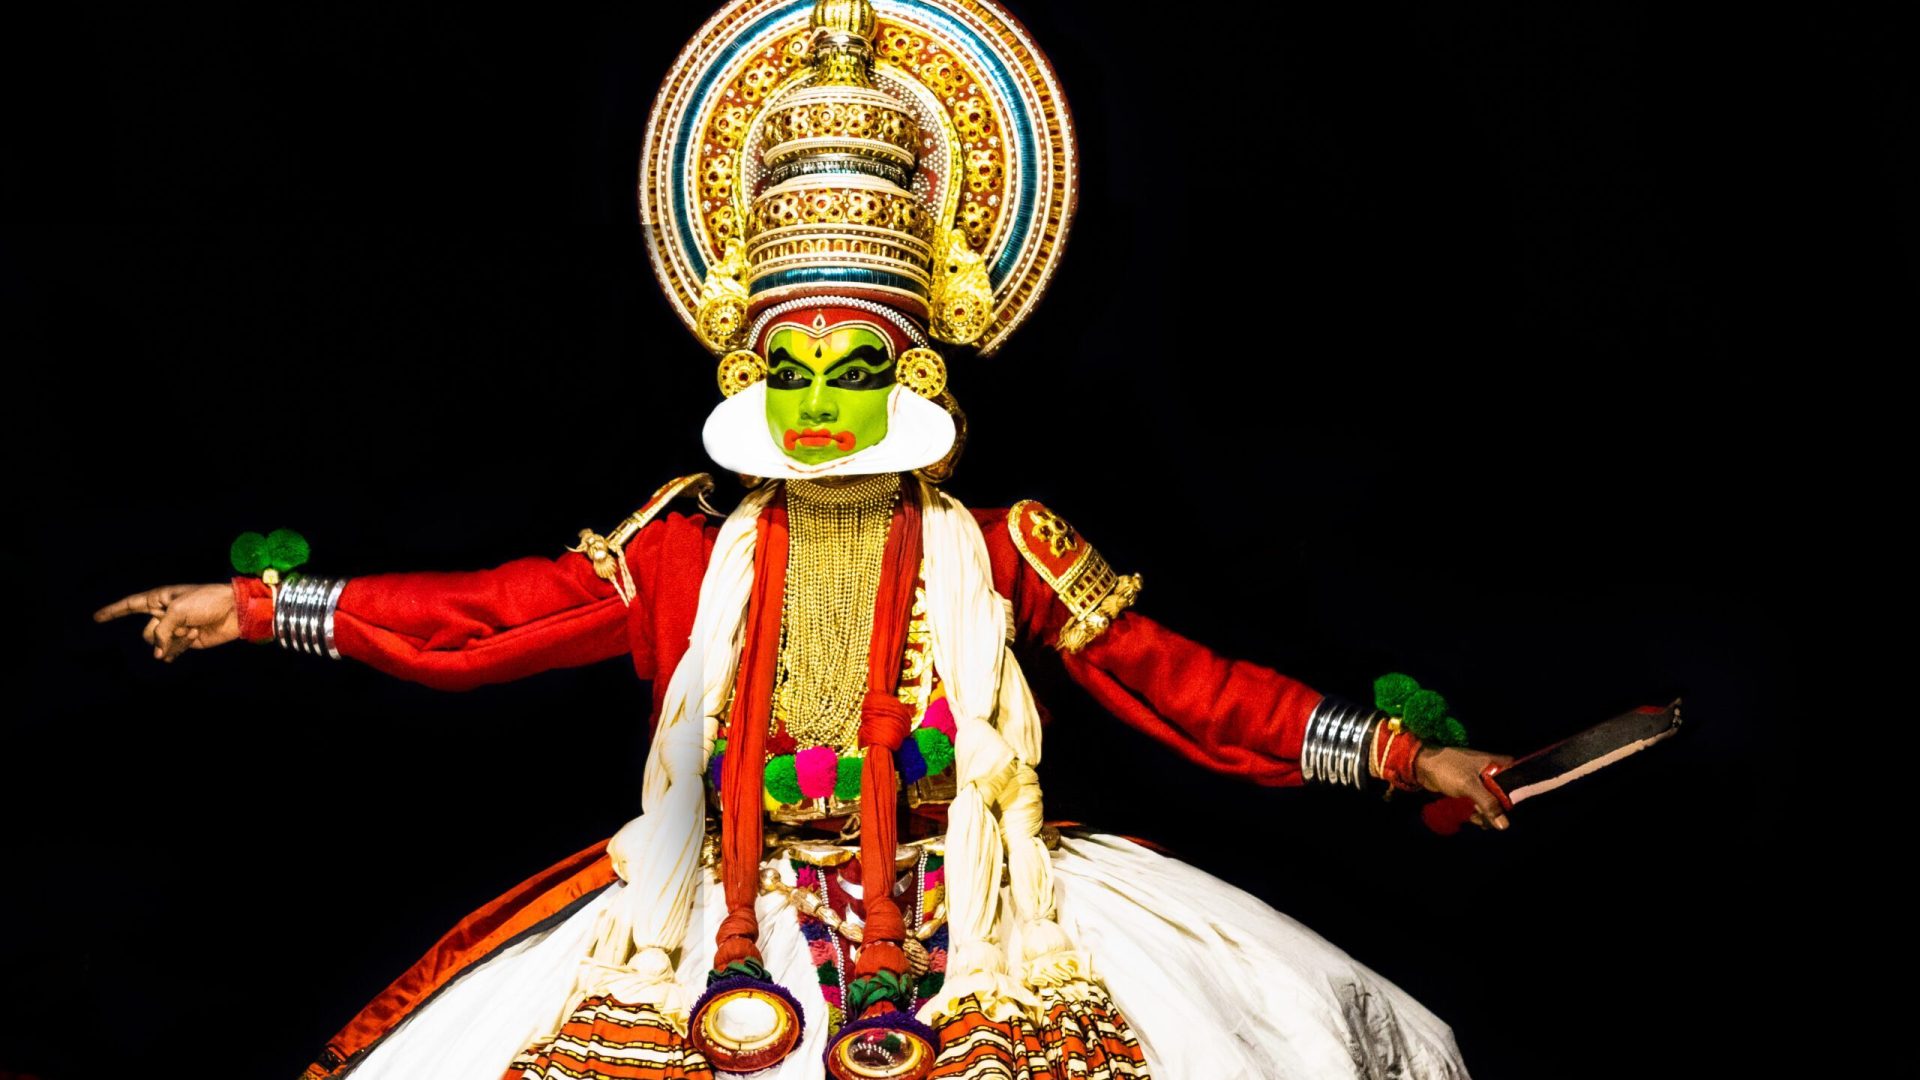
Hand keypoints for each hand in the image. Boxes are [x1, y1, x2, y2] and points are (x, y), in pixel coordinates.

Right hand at [93, 583, 240, 661]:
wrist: (233, 612)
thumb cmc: (206, 602)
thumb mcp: (177, 610)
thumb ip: (161, 631)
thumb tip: (157, 653)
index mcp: (159, 598)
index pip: (130, 605)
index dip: (112, 611)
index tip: (96, 617)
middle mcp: (164, 613)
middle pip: (147, 632)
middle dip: (162, 633)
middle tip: (182, 625)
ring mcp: (175, 628)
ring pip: (159, 643)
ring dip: (175, 639)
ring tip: (192, 629)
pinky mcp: (186, 641)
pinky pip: (172, 650)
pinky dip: (180, 647)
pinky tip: (194, 636)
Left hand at [1414, 745, 1515, 829]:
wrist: (1422, 765)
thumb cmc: (1448, 769)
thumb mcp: (1469, 785)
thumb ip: (1488, 803)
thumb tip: (1504, 824)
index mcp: (1497, 764)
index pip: (1518, 779)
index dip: (1517, 796)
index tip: (1511, 811)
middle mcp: (1492, 772)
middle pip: (1504, 796)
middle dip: (1497, 810)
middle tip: (1486, 817)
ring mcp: (1481, 782)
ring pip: (1491, 802)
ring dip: (1485, 813)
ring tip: (1475, 817)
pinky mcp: (1470, 790)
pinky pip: (1479, 803)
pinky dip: (1477, 811)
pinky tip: (1471, 817)